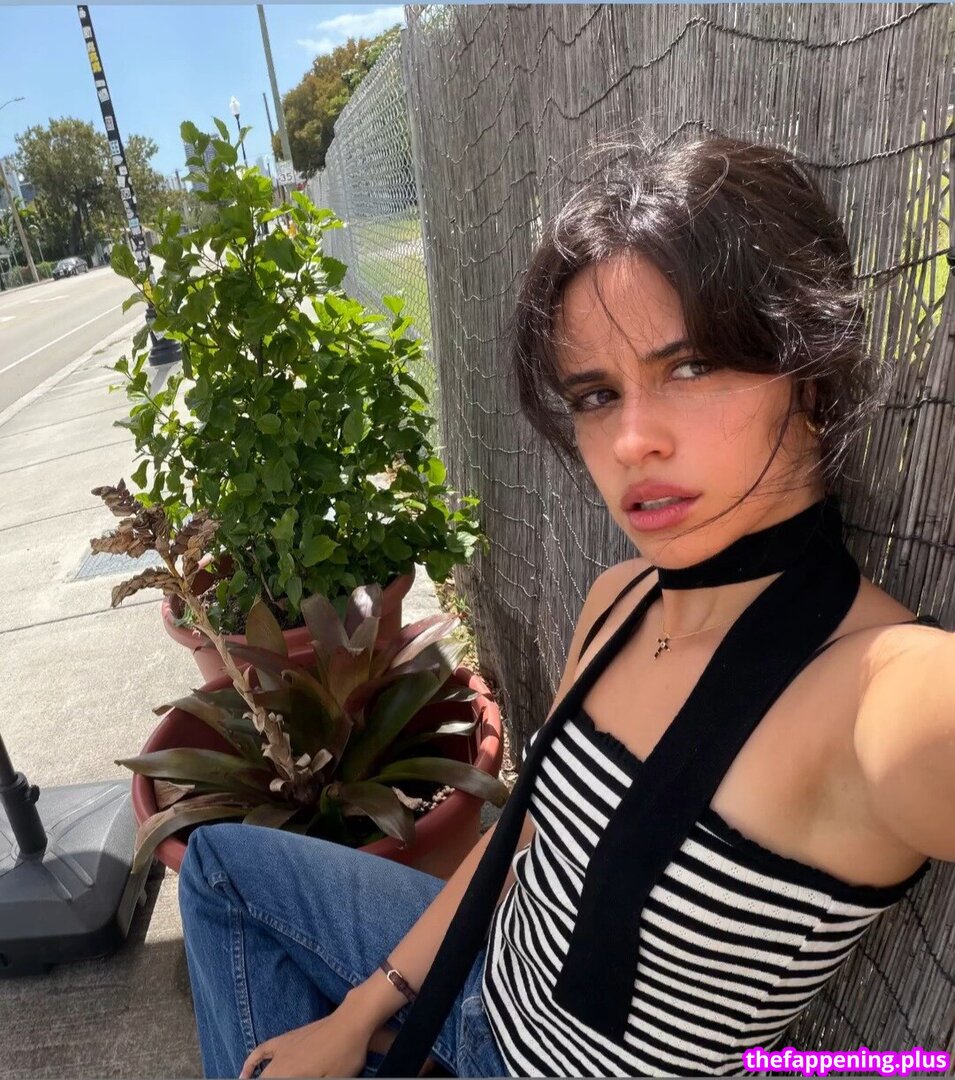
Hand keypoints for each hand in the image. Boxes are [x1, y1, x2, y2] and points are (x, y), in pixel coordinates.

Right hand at [239, 1009, 372, 1078]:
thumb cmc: (345, 1054)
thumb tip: (294, 1078)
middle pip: (266, 1079)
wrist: (351, 1021)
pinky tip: (245, 1071)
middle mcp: (281, 1062)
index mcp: (290, 1074)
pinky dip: (251, 1061)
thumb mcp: (333, 1079)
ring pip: (263, 1071)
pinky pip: (262, 1050)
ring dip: (256, 1078)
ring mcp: (282, 1048)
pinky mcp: (288, 1038)